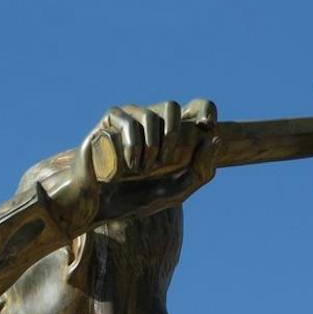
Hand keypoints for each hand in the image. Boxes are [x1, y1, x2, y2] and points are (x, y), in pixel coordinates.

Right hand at [59, 98, 215, 232]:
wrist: (97, 206)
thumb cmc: (134, 200)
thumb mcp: (175, 192)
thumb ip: (201, 173)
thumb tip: (214, 139)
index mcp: (169, 134)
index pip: (194, 107)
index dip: (206, 110)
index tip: (209, 127)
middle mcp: (150, 121)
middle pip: (172, 106)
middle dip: (173, 134)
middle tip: (164, 162)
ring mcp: (129, 118)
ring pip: (151, 115)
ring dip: (151, 147)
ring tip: (140, 170)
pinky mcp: (109, 121)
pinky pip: (128, 122)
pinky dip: (133, 146)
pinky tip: (128, 166)